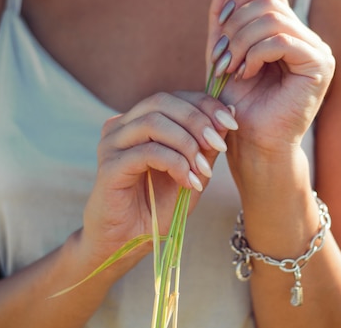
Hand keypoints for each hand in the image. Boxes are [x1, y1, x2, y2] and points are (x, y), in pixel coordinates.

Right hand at [80, 92, 236, 260]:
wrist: (129, 242)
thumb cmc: (159, 207)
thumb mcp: (193, 171)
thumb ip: (206, 144)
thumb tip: (229, 111)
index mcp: (140, 121)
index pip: (173, 97)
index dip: (204, 104)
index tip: (231, 122)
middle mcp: (122, 126)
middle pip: (161, 101)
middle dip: (197, 120)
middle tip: (219, 145)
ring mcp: (112, 144)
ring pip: (153, 122)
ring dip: (187, 144)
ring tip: (203, 169)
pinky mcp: (109, 165)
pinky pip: (147, 151)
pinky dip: (175, 164)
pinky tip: (188, 182)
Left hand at [206, 0, 334, 153]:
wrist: (251, 141)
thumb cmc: (237, 102)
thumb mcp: (222, 49)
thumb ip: (223, 12)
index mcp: (285, 28)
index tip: (220, 26)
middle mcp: (304, 34)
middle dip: (234, 24)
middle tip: (221, 57)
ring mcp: (316, 48)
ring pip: (272, 18)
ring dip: (241, 41)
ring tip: (231, 67)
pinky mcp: (320, 65)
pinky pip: (282, 40)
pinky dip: (256, 54)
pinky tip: (247, 74)